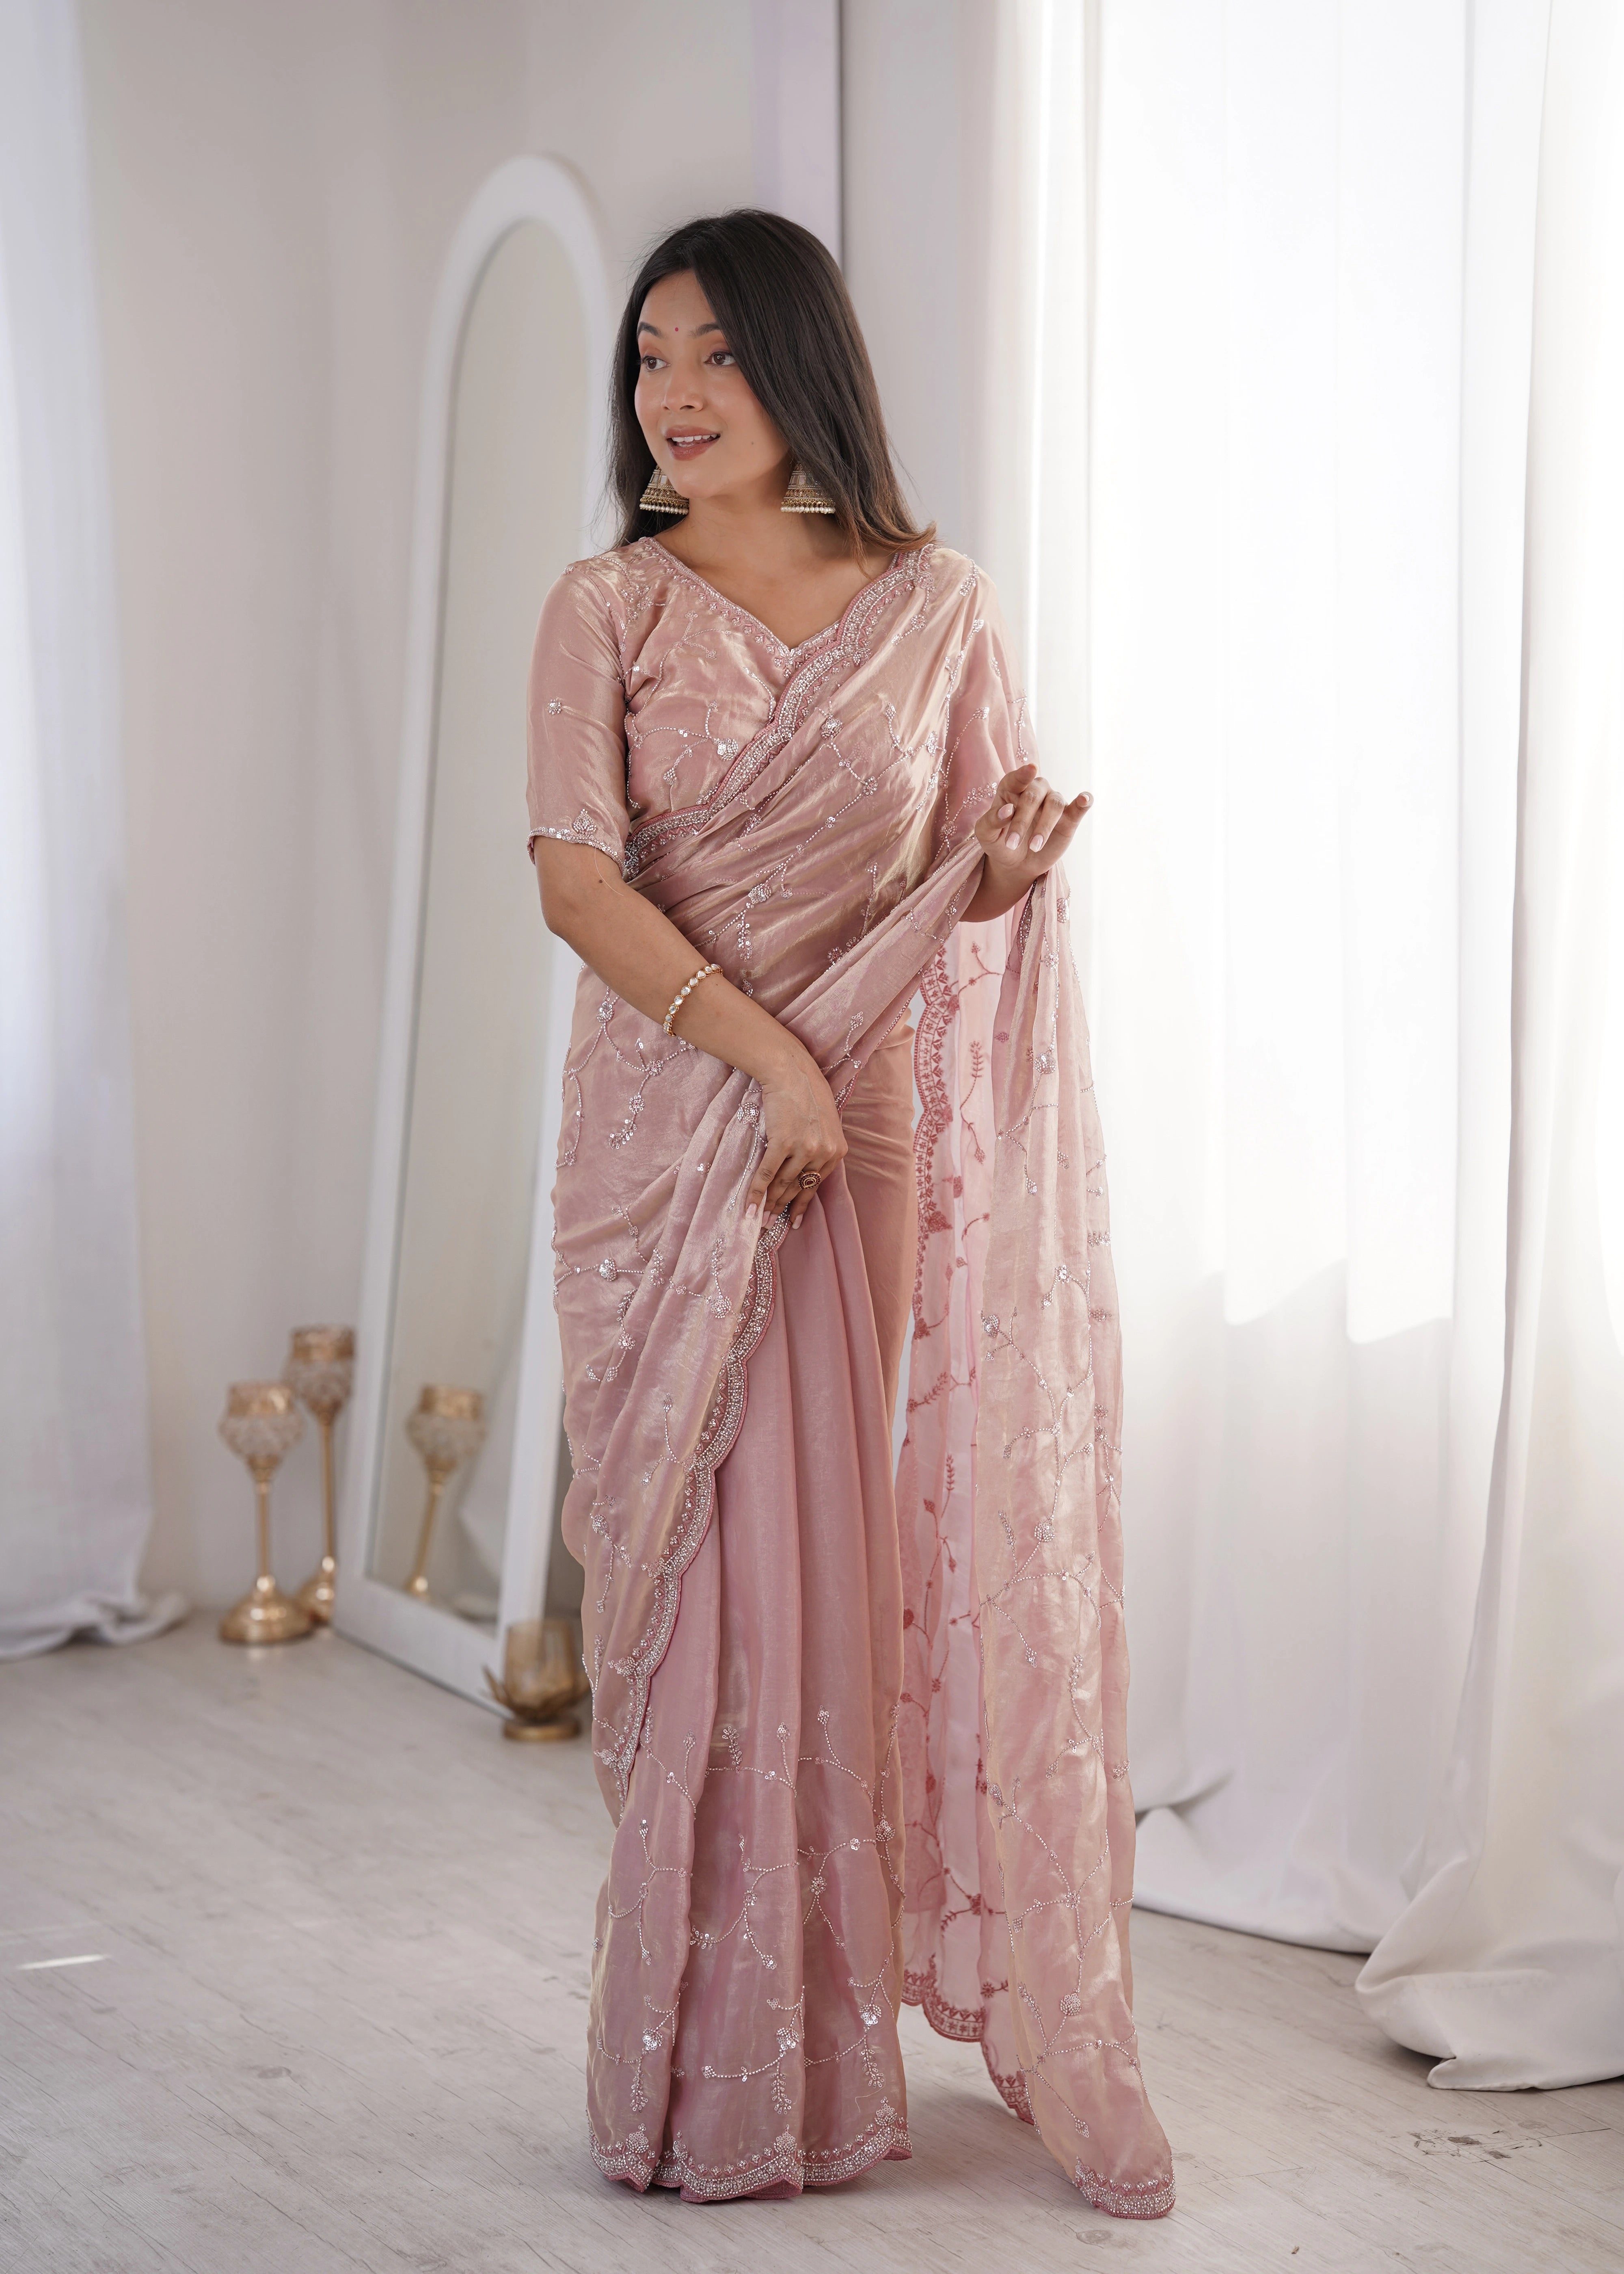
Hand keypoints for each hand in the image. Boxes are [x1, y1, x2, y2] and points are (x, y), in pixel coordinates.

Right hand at [747, 1042, 846, 1231]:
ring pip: (783, 1183)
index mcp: (837, 1150)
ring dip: (769, 1203)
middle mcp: (824, 1152)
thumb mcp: (824, 1124)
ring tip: (760, 1218)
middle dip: (783, 1208)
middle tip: (770, 1224)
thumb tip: (802, 1173)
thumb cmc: (805, 1095)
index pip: (816, 1185)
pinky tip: (750, 1207)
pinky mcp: (784, 1142)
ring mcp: (805, 1148)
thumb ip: (818, 1148)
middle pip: (799, 1187)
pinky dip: (757, 1191)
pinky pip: (768, 1173)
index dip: (801, 1204)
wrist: (791, 1071)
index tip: (793, 1221)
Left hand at [972, 763, 1091, 900]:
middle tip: (1011, 843)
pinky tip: (1085, 799)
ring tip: (1033, 847)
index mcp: (1011, 789)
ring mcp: (1052, 803)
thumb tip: (1007, 810)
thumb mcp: (985, 835)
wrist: (1016, 864)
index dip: (1023, 774)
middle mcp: (1034, 791)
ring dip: (1045, 825)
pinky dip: (1084, 801)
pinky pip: (1079, 807)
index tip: (1030, 769)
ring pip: (1054, 804)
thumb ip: (991, 820)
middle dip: (1021, 820)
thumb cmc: (998, 843)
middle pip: (1033, 795)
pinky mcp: (1068, 818)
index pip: (1016, 779)